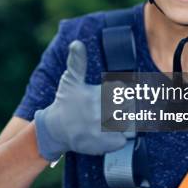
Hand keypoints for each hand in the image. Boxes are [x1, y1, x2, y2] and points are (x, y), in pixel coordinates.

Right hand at [34, 40, 126, 159]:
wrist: (55, 129)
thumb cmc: (65, 101)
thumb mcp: (70, 79)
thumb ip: (77, 61)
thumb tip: (76, 43)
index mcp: (98, 94)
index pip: (125, 91)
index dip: (123, 94)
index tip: (116, 97)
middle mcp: (103, 111)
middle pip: (131, 107)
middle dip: (125, 108)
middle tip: (112, 110)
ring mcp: (105, 129)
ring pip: (131, 124)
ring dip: (126, 123)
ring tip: (112, 122)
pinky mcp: (106, 144)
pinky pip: (125, 140)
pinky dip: (120, 137)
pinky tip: (109, 133)